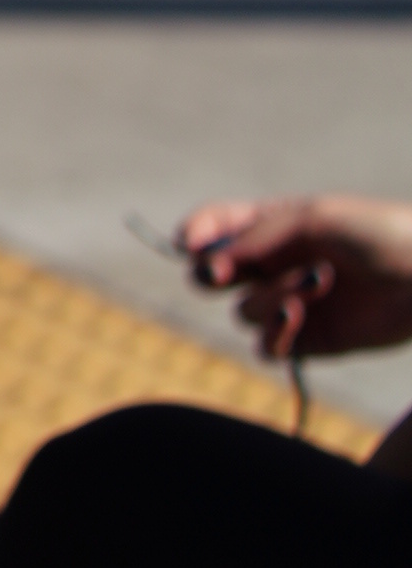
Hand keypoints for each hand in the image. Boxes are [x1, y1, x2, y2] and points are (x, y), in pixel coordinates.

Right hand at [180, 194, 411, 364]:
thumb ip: (258, 238)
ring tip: (317, 283)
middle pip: (211, 275)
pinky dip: (275, 334)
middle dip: (211, 274)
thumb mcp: (314, 219)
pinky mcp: (310, 340)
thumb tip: (209, 262)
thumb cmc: (377, 234)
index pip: (215, 226)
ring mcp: (291, 304)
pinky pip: (267, 347)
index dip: (195, 233)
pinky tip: (300, 317)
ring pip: (244, 312)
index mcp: (273, 225)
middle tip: (225, 273)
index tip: (191, 243)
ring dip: (271, 297)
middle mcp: (275, 266)